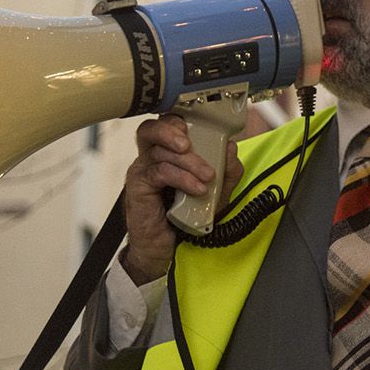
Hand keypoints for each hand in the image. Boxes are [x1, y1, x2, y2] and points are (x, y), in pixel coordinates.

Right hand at [121, 114, 243, 284]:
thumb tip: (231, 148)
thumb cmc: (187, 218)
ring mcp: (142, 172)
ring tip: (207, 177)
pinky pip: (158, 172)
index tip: (199, 127)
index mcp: (167, 153)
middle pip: (151, 130)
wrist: (169, 249)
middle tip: (191, 145)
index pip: (166, 125)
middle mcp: (151, 159)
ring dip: (188, 162)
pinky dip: (181, 178)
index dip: (177, 120)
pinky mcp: (139, 187)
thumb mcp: (216, 193)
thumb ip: (226, 171)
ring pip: (160, 152)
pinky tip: (196, 188)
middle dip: (173, 132)